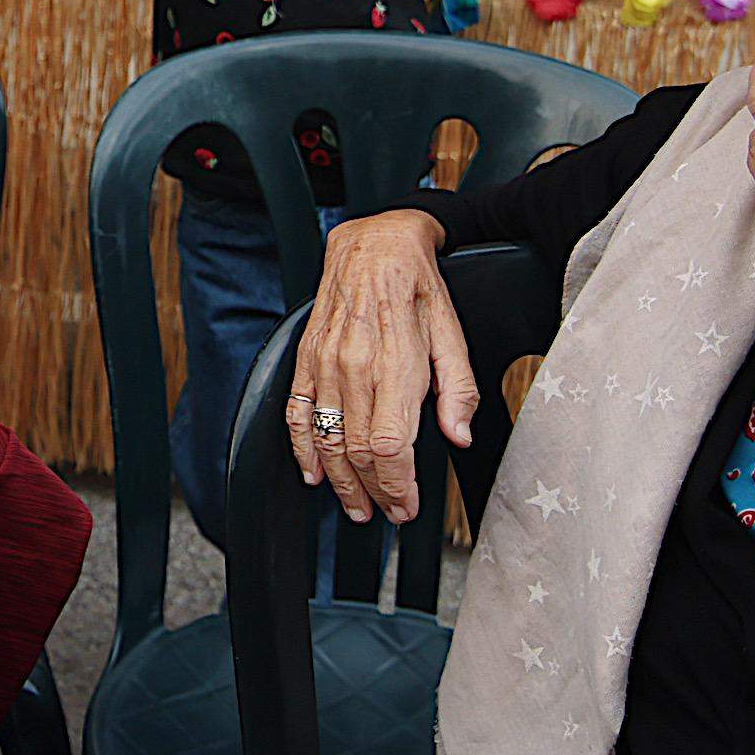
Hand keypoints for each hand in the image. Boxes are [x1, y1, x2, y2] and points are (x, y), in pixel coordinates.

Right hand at [285, 211, 474, 524]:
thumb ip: (458, 390)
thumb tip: (458, 436)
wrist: (375, 242)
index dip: (398, 487)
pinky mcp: (307, 358)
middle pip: (358, 452)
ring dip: (341, 482)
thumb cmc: (418, 286)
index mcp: (396, 364)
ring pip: (327, 439)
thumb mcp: (453, 334)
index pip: (391, 447)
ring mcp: (325, 364)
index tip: (408, 507)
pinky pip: (296, 413)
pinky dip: (302, 449)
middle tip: (388, 512)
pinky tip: (314, 473)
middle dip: (375, 493)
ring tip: (356, 505)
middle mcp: (355, 367)